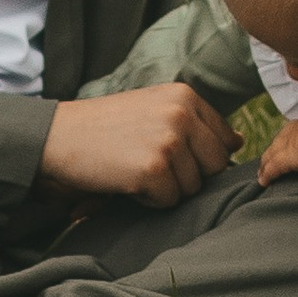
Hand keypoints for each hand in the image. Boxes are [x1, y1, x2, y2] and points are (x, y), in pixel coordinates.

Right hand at [36, 84, 229, 208]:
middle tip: (151, 166)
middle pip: (215, 166)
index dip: (200, 158)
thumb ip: (194, 123)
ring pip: (193, 187)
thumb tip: (238, 142)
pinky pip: (170, 200)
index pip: (224, 139)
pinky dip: (148, 200)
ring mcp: (169, 139)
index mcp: (185, 95)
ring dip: (166, 188)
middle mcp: (182, 112)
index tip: (170, 157)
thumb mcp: (154, 110)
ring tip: (134, 168)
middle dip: (188, 176)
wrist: (59, 137)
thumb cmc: (107, 128)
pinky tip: (126, 180)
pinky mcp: (153, 168)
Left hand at [258, 97, 297, 181]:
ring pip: (273, 153)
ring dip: (266, 162)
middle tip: (269, 157)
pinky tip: (263, 182)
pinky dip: (267, 175)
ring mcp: (292, 142)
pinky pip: (273, 168)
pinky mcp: (289, 157)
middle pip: (281, 138)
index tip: (289, 140)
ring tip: (261, 172)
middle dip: (275, 147)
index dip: (291, 135)